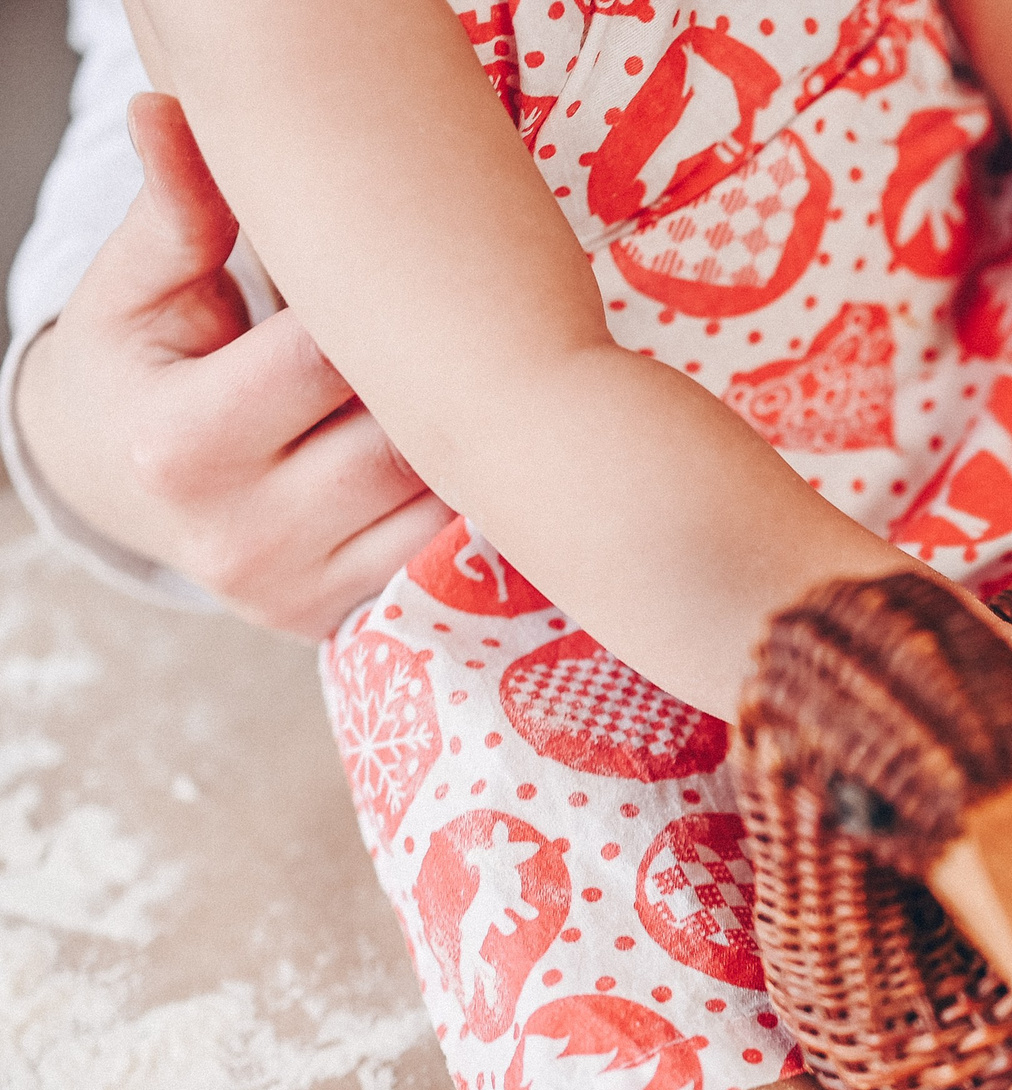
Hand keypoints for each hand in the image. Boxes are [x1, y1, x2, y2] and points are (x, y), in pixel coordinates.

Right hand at [12, 95, 452, 637]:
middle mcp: (237, 532)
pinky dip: (459, 493)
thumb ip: (175, 213)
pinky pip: (435, 549)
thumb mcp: (135, 288)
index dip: (376, 312)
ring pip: (431, 499)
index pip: (323, 362)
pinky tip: (465, 442)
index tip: (404, 279)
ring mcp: (289, 588)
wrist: (108, 481)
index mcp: (179, 443)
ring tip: (467, 378)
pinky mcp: (331, 618)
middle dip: (428, 377)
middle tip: (459, 325)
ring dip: (460, 435)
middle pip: (393, 438)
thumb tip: (169, 114)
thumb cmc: (134, 366)